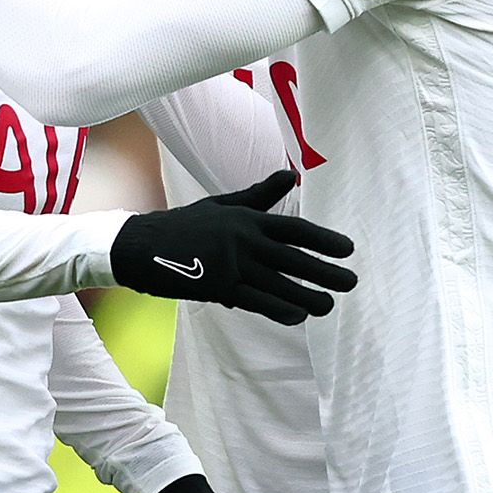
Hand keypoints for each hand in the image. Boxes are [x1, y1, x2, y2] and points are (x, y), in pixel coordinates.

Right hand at [110, 169, 355, 322]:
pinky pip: (256, 301)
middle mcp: (243, 240)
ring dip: (308, 296)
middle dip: (325, 272)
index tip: (348, 249)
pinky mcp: (218, 287)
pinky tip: (297, 317)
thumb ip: (259, 196)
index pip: (293, 228)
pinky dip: (278, 309)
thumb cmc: (184, 225)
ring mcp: (231, 265)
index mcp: (246, 218)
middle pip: (294, 258)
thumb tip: (290, 175)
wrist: (141, 245)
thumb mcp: (222, 205)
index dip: (323, 239)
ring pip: (280, 283)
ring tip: (328, 306)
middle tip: (351, 281)